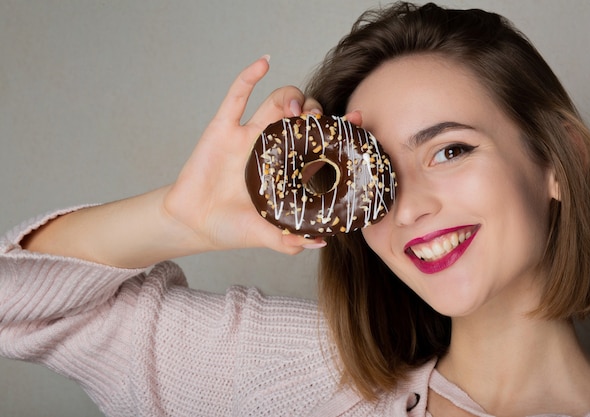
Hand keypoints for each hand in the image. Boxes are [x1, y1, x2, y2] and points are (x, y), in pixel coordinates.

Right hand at [163, 56, 325, 253]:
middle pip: (302, 115)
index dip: (341, 128)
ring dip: (290, 97)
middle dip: (316, 111)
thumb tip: (323, 239)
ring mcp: (248, 135)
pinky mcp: (222, 129)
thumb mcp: (270, 236)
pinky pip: (236, 97)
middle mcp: (273, 146)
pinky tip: (264, 63)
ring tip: (296, 110)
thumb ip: (293, 238)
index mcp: (289, 167)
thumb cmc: (234, 228)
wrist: (195, 225)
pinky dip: (249, 77)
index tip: (358, 120)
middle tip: (319, 122)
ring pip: (276, 101)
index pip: (321, 141)